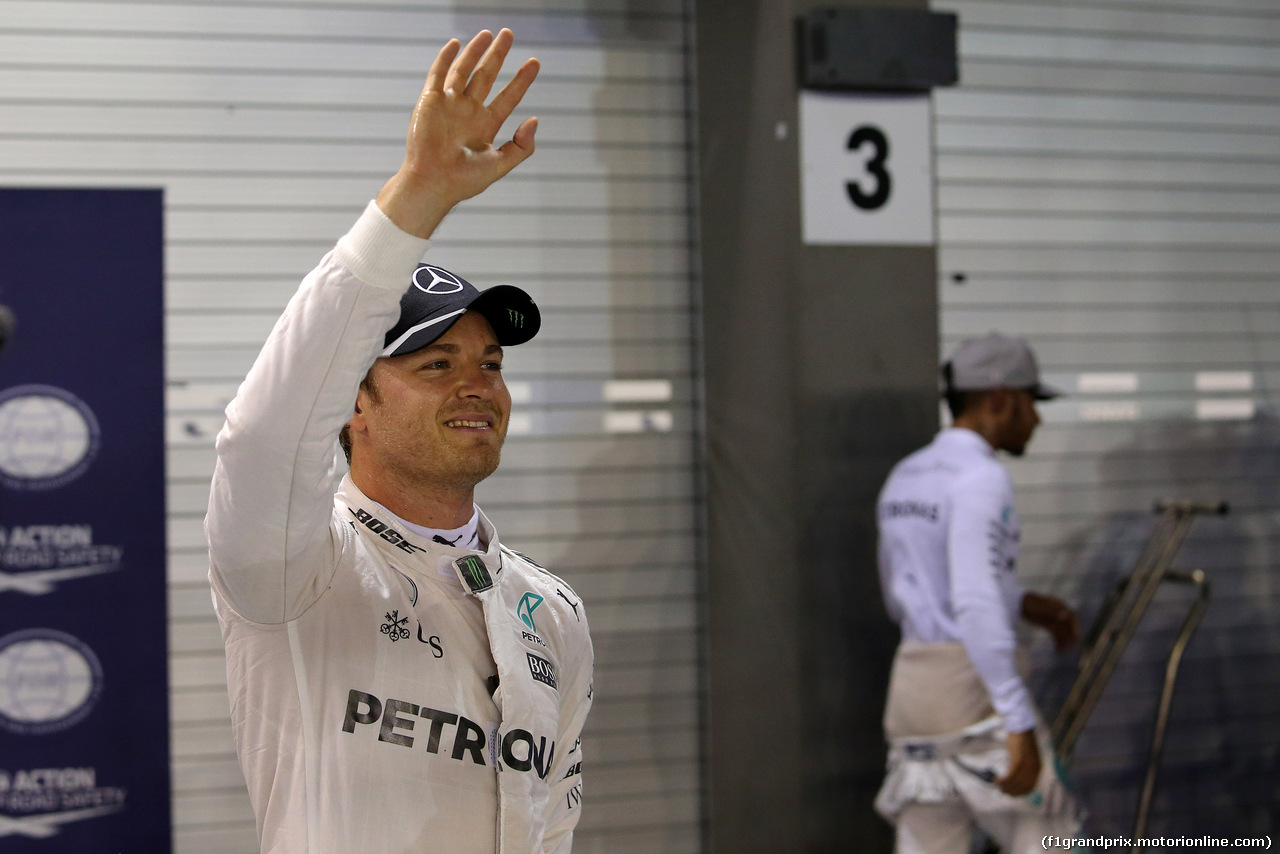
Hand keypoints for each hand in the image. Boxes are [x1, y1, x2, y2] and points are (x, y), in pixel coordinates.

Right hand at [376, 28, 539, 237]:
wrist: (433, 183)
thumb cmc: (464, 180)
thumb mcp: (500, 164)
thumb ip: (522, 146)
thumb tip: (534, 120)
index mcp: (485, 125)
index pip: (508, 97)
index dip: (521, 80)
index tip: (535, 63)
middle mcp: (468, 112)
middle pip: (487, 76)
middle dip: (498, 55)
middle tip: (509, 34)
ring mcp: (449, 104)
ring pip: (464, 70)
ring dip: (476, 51)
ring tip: (488, 33)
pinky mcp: (430, 101)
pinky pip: (438, 74)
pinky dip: (446, 58)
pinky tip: (457, 44)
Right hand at [996, 729, 1040, 796]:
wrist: (1022, 728)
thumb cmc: (1023, 741)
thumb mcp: (1027, 757)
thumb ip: (1025, 768)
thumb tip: (1016, 778)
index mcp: (1037, 769)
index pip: (1030, 788)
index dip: (1020, 793)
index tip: (1011, 794)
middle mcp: (1034, 769)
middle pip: (1022, 787)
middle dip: (1011, 791)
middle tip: (1002, 791)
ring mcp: (1027, 765)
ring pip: (1016, 782)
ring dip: (1006, 786)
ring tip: (998, 785)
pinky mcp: (1019, 760)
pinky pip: (1011, 775)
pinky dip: (1004, 780)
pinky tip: (997, 779)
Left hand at [1021, 591, 1079, 651]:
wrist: (1019, 603)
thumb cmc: (1030, 604)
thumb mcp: (1039, 607)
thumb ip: (1051, 611)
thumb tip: (1065, 615)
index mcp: (1060, 606)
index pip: (1071, 617)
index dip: (1075, 626)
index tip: (1075, 636)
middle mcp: (1060, 613)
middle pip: (1068, 626)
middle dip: (1070, 637)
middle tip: (1068, 648)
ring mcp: (1055, 619)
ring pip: (1063, 632)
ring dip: (1064, 641)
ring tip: (1061, 651)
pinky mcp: (1049, 625)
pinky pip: (1056, 635)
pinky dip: (1058, 641)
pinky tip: (1057, 649)